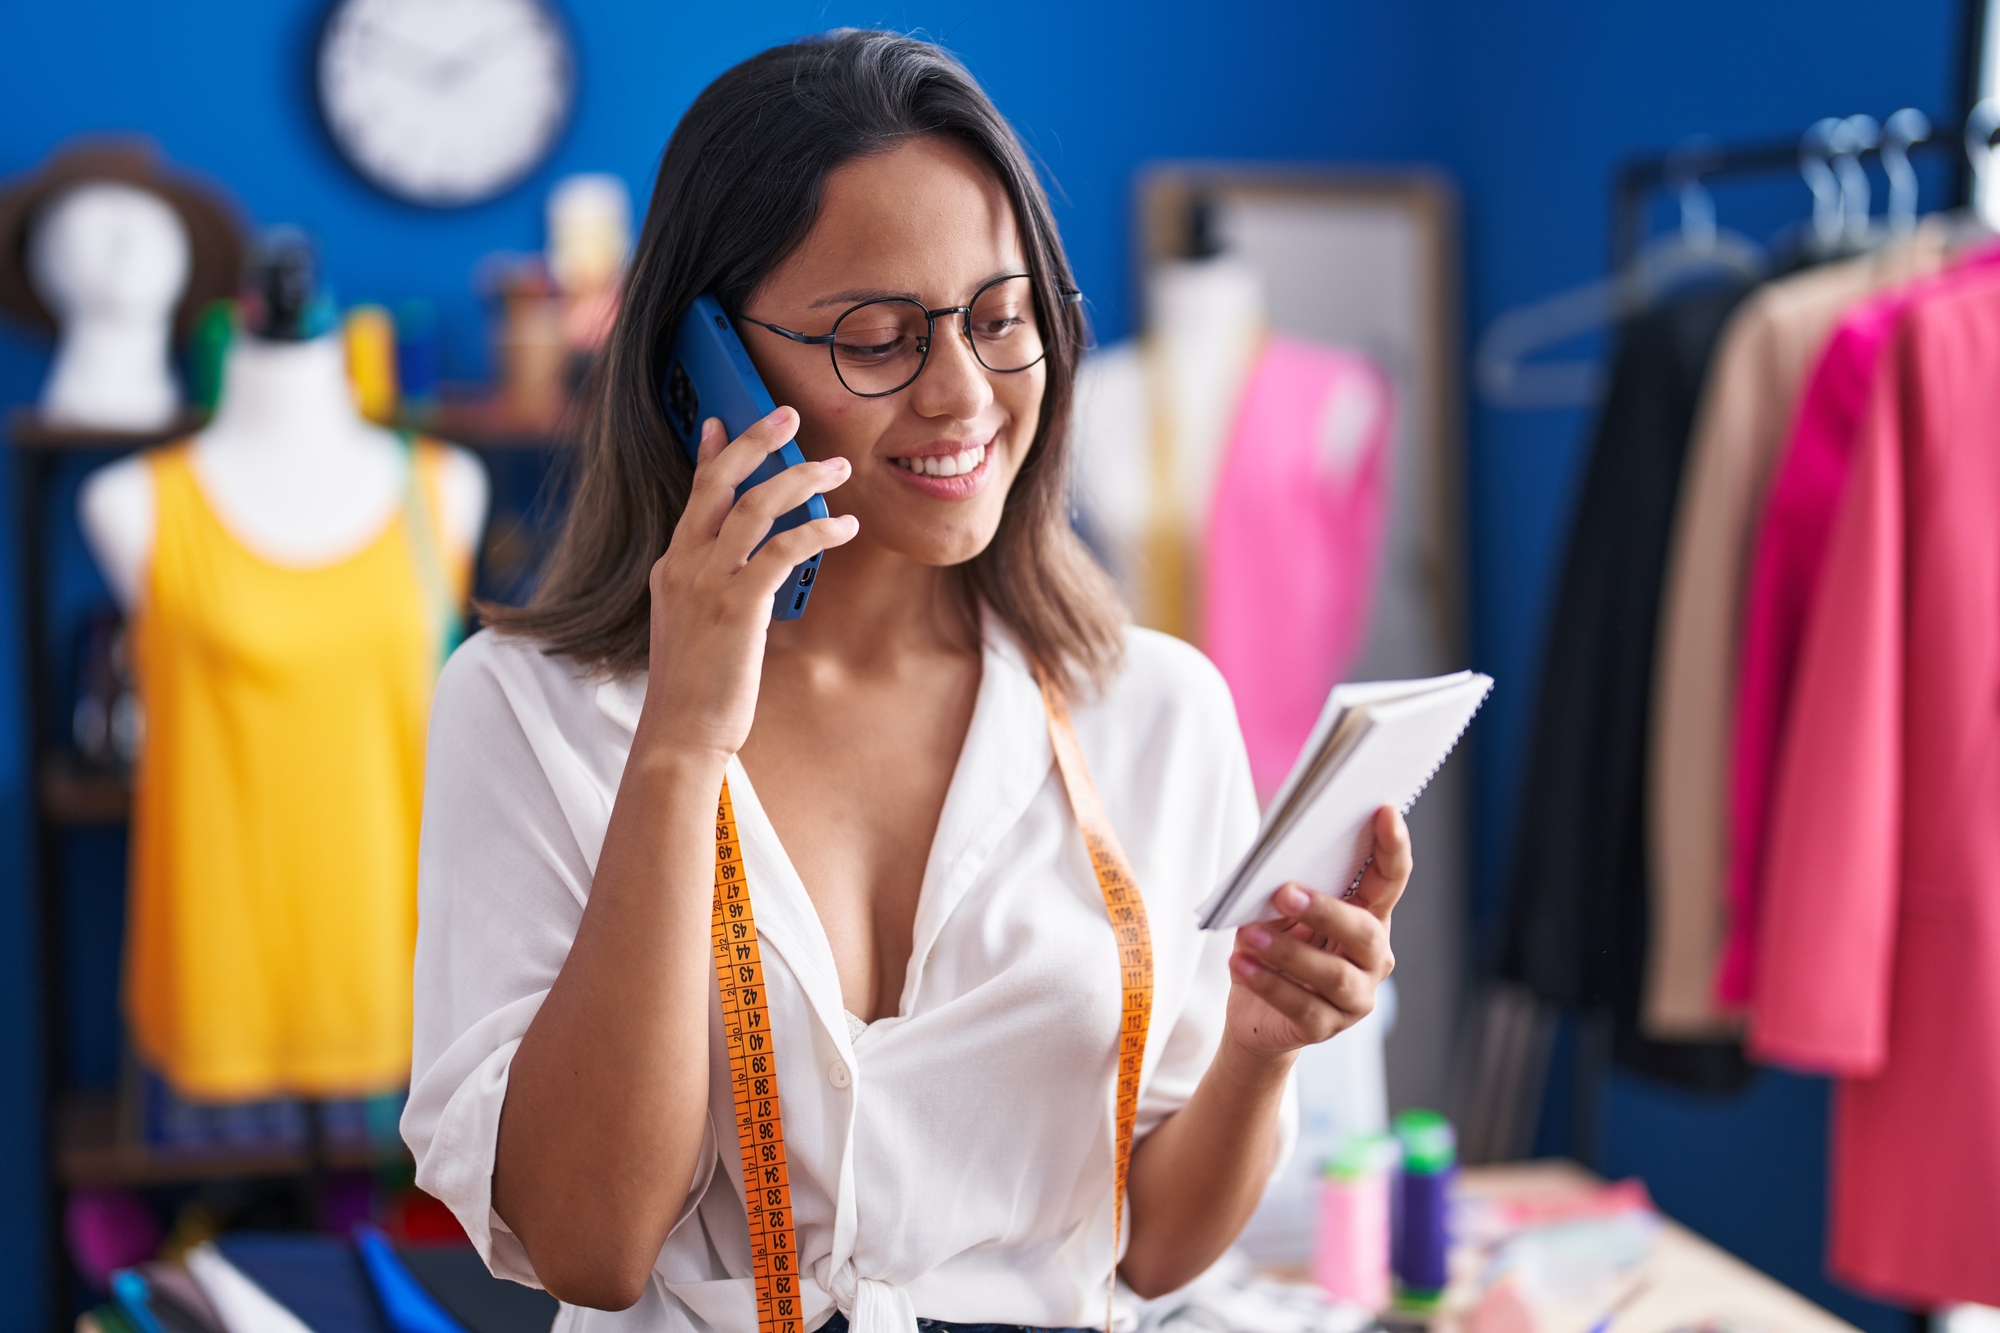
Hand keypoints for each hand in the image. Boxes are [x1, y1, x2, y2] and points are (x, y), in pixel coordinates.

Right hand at [633, 408, 857, 764]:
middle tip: (790, 414)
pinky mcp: (737, 606)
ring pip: (754, 506)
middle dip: (756, 441)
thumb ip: (708, 591)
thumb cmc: (695, 689)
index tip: (724, 419)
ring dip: (799, 479)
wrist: (679, 734)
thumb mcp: (691, 627)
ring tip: (837, 468)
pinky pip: (781, 551)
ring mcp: (707, 583)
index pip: (693, 494)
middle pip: (718, 482)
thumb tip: (741, 576)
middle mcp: (684, 565)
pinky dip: (816, 532)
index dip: (711, 452)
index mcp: (672, 567)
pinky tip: (844, 528)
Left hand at [1222, 806, 1410, 1064]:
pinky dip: (1268, 983)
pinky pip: (1302, 1006)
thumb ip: (1287, 890)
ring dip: (1288, 952)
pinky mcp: (1328, 1027)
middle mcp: (1373, 957)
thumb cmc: (1274, 948)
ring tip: (1250, 936)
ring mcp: (1356, 997)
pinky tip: (1240, 964)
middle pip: (1363, 930)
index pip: (1390, 878)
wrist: (1256, 1014)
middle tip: (1284, 892)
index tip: (1384, 811)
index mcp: (1368, 917)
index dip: (1392, 846)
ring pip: (1333, 974)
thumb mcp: (1279, 914)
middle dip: (1325, 910)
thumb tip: (1274, 863)